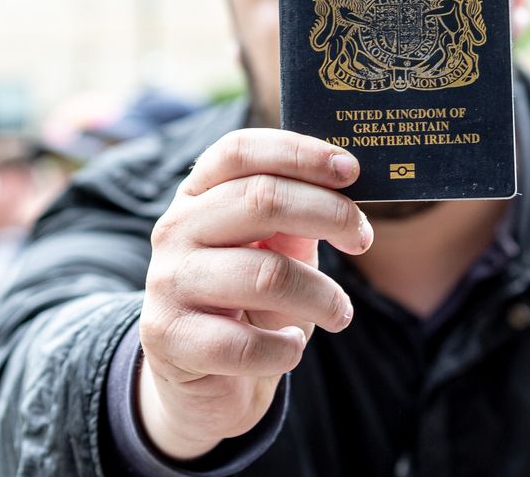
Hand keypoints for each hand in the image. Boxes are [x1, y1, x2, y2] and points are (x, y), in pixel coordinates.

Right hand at [137, 129, 371, 459]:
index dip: (299, 152)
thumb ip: (299, 218)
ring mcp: (167, 281)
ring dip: (322, 296)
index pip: (240, 151)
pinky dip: (285, 349)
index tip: (350, 170)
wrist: (205, 379)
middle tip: (363, 239)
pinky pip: (245, 344)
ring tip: (340, 313)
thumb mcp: (276, 250)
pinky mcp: (168, 337)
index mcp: (199, 194)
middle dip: (330, 214)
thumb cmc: (251, 303)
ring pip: (266, 274)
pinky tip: (290, 348)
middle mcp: (176, 228)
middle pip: (261, 200)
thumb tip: (349, 190)